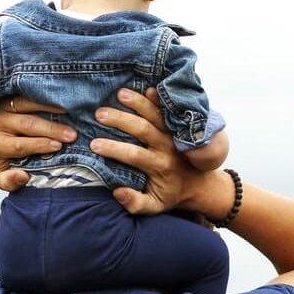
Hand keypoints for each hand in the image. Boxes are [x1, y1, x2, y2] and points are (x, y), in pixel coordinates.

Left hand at [0, 98, 76, 190]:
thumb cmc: (4, 160)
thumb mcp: (2, 176)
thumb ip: (9, 181)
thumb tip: (23, 176)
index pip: (19, 145)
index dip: (39, 145)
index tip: (58, 147)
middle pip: (26, 124)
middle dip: (51, 129)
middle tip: (71, 134)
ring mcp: (4, 106)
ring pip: (28, 104)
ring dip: (51, 108)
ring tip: (70, 112)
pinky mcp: (11, 96)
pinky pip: (29, 93)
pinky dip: (46, 96)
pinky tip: (62, 99)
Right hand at [91, 88, 230, 217]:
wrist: (198, 184)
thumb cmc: (170, 194)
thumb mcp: (154, 206)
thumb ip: (135, 203)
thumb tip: (117, 192)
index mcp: (159, 166)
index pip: (134, 155)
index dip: (114, 149)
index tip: (94, 144)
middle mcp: (166, 147)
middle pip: (143, 129)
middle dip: (121, 120)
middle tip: (99, 113)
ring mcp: (172, 134)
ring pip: (156, 115)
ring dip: (138, 103)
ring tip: (120, 93)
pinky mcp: (177, 125)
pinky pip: (168, 110)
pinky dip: (159, 99)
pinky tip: (148, 87)